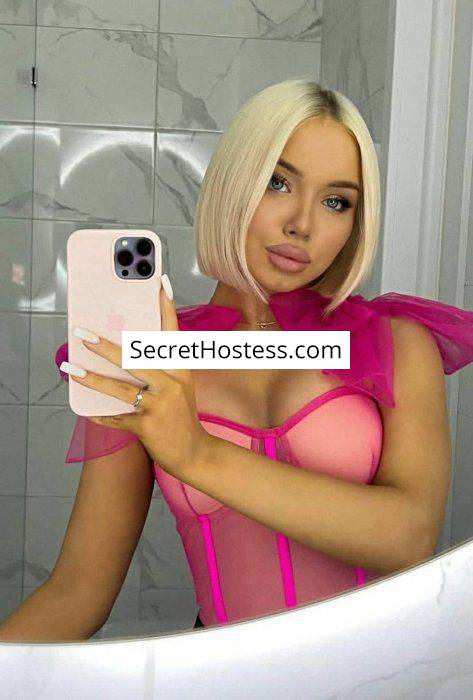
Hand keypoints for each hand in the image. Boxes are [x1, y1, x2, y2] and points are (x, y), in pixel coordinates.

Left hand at [66, 283, 213, 479]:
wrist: (196, 454)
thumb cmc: (182, 418)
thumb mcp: (179, 388)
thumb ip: (158, 370)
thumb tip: (125, 353)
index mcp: (179, 369)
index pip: (172, 333)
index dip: (166, 307)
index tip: (160, 283)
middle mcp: (171, 382)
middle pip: (135, 357)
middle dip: (105, 345)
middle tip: (82, 333)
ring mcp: (160, 403)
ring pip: (121, 387)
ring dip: (92, 378)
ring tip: (71, 369)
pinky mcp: (148, 424)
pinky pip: (118, 417)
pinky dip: (102, 415)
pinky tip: (87, 412)